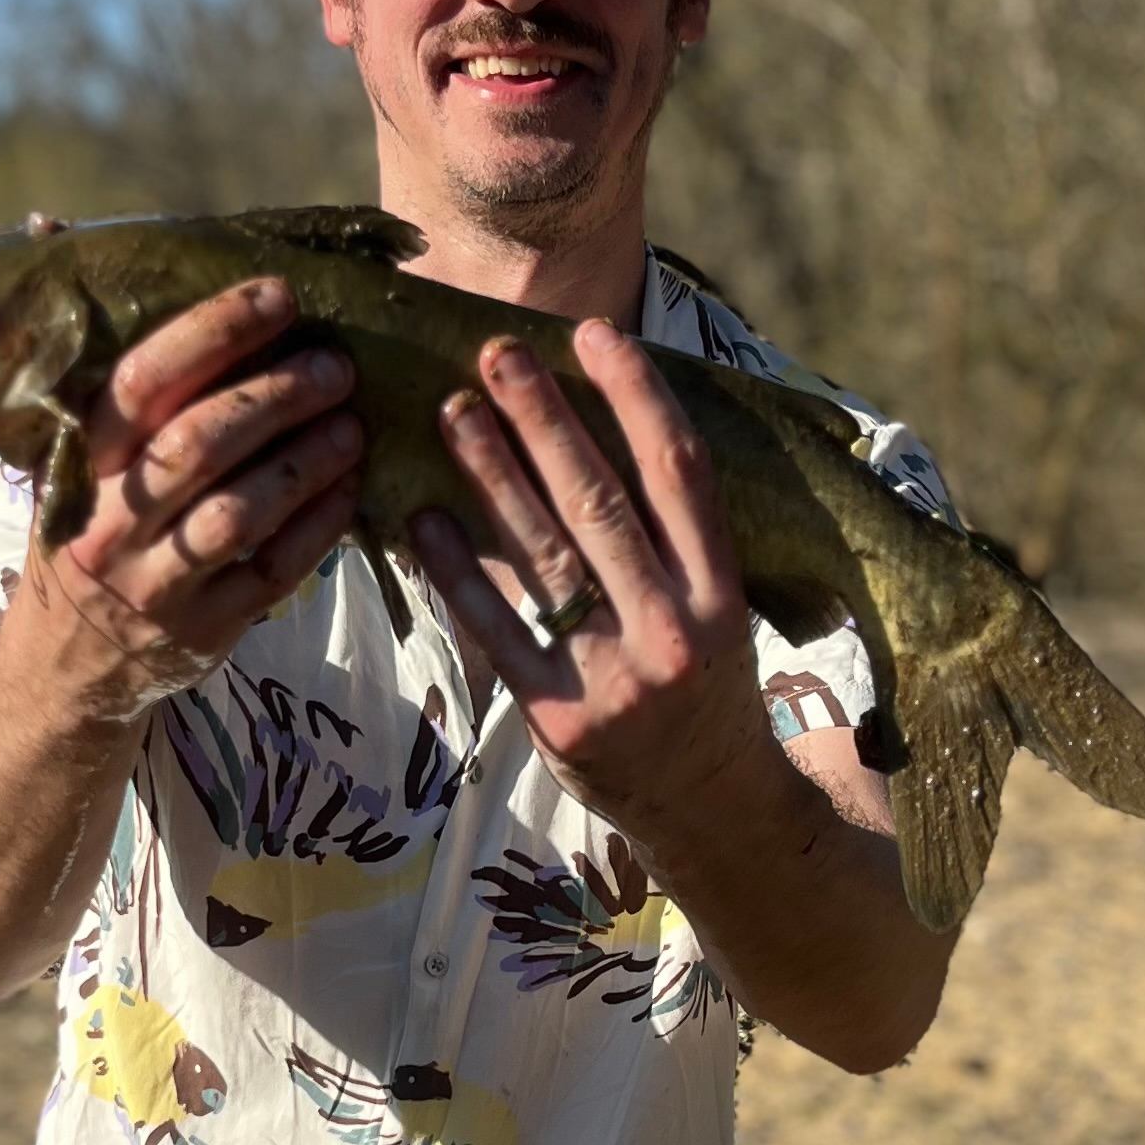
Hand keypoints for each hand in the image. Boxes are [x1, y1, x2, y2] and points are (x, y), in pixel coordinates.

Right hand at [14, 277, 361, 718]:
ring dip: (307, 461)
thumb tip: (45, 229)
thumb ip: (87, 357)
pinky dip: (319, 527)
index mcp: (79, 465)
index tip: (278, 297)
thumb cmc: (83, 534)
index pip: (141, 385)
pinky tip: (351, 489)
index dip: (213, 334)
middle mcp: (111, 523)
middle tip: (335, 365)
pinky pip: (272, 574)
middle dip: (275, 395)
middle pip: (197, 445)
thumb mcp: (64, 457)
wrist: (63, 673)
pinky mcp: (203, 632)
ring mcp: (155, 584)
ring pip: (239, 513)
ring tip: (354, 423)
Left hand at [413, 320, 776, 848]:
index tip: (595, 334)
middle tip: (497, 353)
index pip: (680, 472)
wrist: (713, 810)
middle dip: (544, 419)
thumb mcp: (719, 611)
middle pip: (601, 502)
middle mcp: (673, 628)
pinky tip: (422, 519)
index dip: (637, 396)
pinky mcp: (558, 718)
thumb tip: (603, 429)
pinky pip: (495, 629)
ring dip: (491, 475)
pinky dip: (455, 570)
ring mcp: (614, 677)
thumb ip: (673, 538)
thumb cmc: (706, 689)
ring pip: (544, 556)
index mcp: (722, 591)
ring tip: (452, 411)